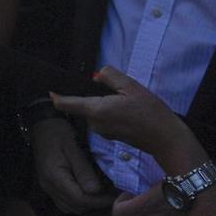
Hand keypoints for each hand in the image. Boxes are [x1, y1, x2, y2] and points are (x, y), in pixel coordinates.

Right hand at [29, 116, 112, 214]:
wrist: (42, 125)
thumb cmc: (59, 133)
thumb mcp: (74, 147)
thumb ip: (84, 169)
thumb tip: (96, 190)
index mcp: (55, 177)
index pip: (79, 199)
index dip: (98, 201)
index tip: (114, 196)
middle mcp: (49, 186)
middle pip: (75, 207)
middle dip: (94, 204)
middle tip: (111, 195)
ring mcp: (48, 187)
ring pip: (70, 207)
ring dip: (86, 204)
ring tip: (101, 194)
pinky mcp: (49, 186)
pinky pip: (64, 202)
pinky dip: (77, 202)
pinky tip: (86, 192)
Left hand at [52, 68, 206, 175]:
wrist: (166, 140)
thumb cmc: (151, 113)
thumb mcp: (132, 87)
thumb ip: (110, 77)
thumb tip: (96, 74)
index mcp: (96, 110)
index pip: (67, 104)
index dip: (57, 96)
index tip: (48, 89)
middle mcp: (95, 124)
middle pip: (84, 104)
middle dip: (94, 94)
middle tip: (117, 90)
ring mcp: (103, 132)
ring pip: (95, 110)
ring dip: (105, 103)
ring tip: (127, 101)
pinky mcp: (111, 136)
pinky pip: (104, 118)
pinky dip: (110, 111)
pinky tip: (129, 110)